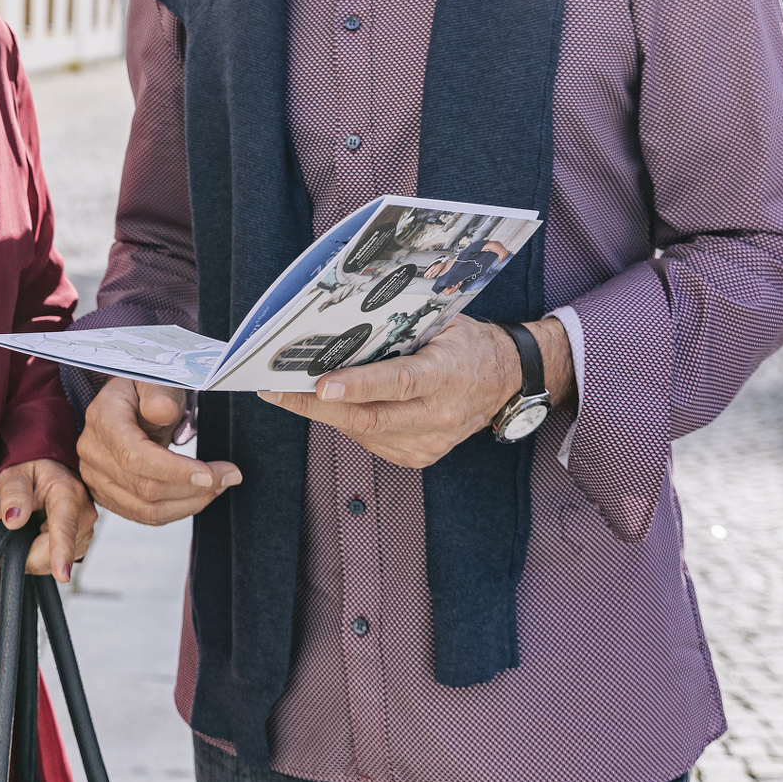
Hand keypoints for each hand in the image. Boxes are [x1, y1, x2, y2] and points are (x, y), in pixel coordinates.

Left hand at [0, 459, 95, 581]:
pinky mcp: (80, 544)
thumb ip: (13, 494)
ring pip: (49, 562)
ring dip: (27, 552)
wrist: (50, 471)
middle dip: (20, 550)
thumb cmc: (30, 471)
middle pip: (49, 554)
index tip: (62, 575)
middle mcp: (84, 515)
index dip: (62, 553)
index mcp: (68, 494)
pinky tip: (31, 535)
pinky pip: (52, 562)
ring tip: (21, 527)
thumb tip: (13, 521)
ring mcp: (85, 532)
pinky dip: (35, 554)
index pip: (63, 528)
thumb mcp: (14, 474)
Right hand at [76, 377, 240, 525]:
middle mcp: (93, 452)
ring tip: (216, 486)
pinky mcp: (106, 495)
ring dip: (189, 504)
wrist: (125, 404)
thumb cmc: (142, 391)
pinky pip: (143, 515)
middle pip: (144, 488)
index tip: (211, 474)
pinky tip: (196, 496)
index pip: (135, 457)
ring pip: (146, 509)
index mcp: (102, 420)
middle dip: (193, 488)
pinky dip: (176, 511)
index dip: (175, 471)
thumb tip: (163, 411)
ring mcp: (95, 477)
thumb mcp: (152, 380)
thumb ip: (159, 394)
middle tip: (228, 477)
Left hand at [262, 315, 572, 468]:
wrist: (508, 381)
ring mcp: (429, 441)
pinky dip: (347, 423)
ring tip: (288, 392)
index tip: (320, 386)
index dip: (357, 386)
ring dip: (323, 414)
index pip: (397, 382)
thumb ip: (399, 328)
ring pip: (363, 432)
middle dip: (314, 405)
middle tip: (274, 389)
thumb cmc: (467, 345)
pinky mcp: (420, 457)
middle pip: (368, 416)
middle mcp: (439, 414)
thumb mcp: (441, 324)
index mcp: (447, 374)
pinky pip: (371, 441)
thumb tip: (343, 326)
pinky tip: (333, 405)